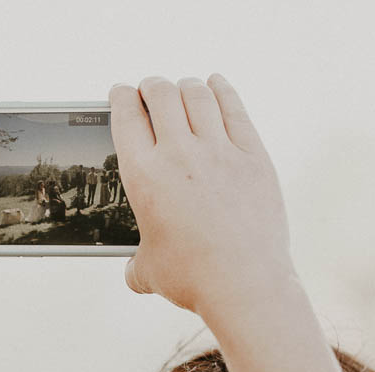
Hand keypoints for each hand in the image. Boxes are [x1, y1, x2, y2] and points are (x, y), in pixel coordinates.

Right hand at [109, 75, 295, 318]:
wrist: (244, 285)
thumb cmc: (193, 279)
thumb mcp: (149, 271)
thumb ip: (136, 264)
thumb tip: (133, 273)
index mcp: (144, 176)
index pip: (125, 116)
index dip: (120, 97)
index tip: (121, 93)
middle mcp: (179, 155)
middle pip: (161, 94)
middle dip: (152, 86)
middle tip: (150, 89)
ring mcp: (219, 152)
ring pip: (198, 95)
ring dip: (185, 86)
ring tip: (182, 88)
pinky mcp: (254, 157)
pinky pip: (235, 110)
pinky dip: (223, 91)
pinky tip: (217, 84)